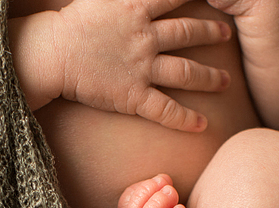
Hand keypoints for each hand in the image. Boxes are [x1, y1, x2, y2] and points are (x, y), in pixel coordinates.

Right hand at [53, 0, 231, 131]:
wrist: (51, 53)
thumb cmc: (70, 24)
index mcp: (135, 7)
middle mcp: (144, 36)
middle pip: (188, 33)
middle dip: (211, 33)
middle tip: (227, 34)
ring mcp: (140, 66)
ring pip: (185, 72)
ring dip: (209, 77)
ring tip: (226, 81)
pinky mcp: (132, 95)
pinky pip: (165, 109)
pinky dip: (186, 118)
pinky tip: (203, 125)